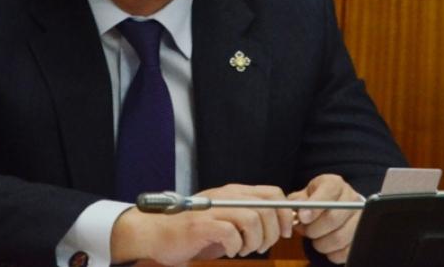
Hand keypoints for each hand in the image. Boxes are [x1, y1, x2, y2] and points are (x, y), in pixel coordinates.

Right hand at [110, 184, 293, 264]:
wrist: (158, 233)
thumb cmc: (194, 230)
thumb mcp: (226, 219)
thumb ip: (249, 217)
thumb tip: (280, 225)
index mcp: (235, 193)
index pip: (273, 193)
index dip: (285, 213)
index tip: (285, 232)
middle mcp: (226, 196)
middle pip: (267, 208)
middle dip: (272, 233)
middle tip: (261, 246)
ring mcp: (213, 209)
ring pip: (253, 219)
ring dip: (255, 241)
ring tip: (244, 250)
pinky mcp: (202, 225)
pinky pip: (231, 233)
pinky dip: (236, 246)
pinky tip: (229, 251)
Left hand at [289, 174, 361, 263]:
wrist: (336, 207)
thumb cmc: (317, 201)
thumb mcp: (305, 195)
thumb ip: (298, 201)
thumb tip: (297, 210)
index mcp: (335, 184)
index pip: (328, 192)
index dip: (314, 207)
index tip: (303, 218)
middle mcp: (351, 198)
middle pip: (332, 218)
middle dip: (313, 229)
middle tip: (306, 230)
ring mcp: (360, 217)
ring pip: (339, 237)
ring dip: (321, 243)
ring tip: (316, 238)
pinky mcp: (362, 236)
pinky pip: (346, 251)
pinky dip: (332, 252)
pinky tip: (327, 245)